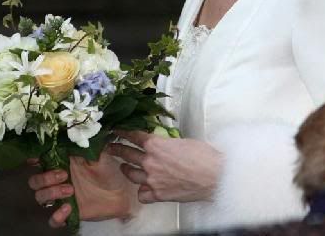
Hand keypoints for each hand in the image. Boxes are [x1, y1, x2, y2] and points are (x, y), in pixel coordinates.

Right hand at [28, 151, 140, 227]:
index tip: (35, 158)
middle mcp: (59, 179)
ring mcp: (61, 197)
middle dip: (44, 178)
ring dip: (51, 193)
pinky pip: (52, 220)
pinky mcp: (68, 214)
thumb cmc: (109, 171)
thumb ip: (87, 146)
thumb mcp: (100, 155)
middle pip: (35, 181)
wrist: (121, 193)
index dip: (35, 159)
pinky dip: (56, 216)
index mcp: (64, 163)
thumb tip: (78, 133)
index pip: (42, 160)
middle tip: (64, 175)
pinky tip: (68, 209)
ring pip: (40, 197)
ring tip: (70, 190)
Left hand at [108, 130, 222, 203]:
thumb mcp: (183, 141)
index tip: (116, 130)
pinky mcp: (158, 195)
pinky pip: (142, 194)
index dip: (123, 132)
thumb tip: (164, 144)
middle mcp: (150, 162)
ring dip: (126, 169)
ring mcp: (152, 180)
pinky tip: (143, 188)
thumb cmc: (204, 156)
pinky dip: (142, 191)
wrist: (214, 176)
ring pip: (131, 174)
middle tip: (110, 147)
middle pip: (127, 153)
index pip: (134, 136)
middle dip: (117, 149)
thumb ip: (167, 143)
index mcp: (156, 145)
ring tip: (123, 166)